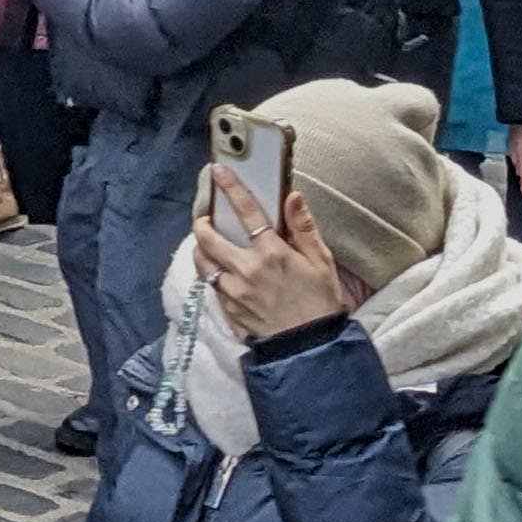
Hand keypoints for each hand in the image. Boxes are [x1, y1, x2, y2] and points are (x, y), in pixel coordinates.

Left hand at [194, 166, 347, 341]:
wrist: (312, 350)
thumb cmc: (321, 303)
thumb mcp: (321, 263)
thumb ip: (304, 228)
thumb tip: (293, 197)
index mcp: (272, 254)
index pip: (247, 212)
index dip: (231, 188)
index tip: (219, 171)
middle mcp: (248, 271)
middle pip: (209, 238)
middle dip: (202, 223)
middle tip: (205, 219)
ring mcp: (235, 293)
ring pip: (203, 263)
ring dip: (200, 250)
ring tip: (207, 245)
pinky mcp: (230, 312)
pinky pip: (211, 287)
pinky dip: (211, 275)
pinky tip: (218, 272)